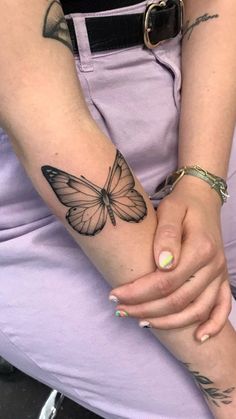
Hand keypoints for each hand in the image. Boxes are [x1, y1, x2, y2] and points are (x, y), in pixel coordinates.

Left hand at [110, 176, 231, 341]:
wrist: (203, 200)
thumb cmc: (182, 205)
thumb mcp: (170, 210)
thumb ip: (167, 235)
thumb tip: (162, 264)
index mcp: (200, 249)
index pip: (165, 281)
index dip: (137, 292)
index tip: (114, 295)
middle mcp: (213, 266)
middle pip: (177, 300)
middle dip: (145, 309)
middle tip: (120, 310)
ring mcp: (219, 275)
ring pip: (197, 310)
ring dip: (169, 323)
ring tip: (142, 323)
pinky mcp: (222, 279)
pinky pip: (222, 308)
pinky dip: (212, 326)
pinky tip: (197, 338)